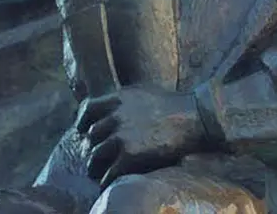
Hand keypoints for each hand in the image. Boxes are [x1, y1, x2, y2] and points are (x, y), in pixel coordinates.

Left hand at [76, 86, 205, 187]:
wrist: (194, 117)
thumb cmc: (174, 105)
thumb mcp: (144, 93)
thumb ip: (126, 101)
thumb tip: (115, 110)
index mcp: (119, 98)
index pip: (88, 108)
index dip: (82, 121)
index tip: (82, 130)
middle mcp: (116, 116)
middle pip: (91, 135)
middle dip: (92, 147)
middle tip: (94, 157)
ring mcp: (122, 136)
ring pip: (95, 155)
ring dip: (94, 166)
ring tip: (97, 173)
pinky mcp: (130, 156)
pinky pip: (108, 173)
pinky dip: (106, 180)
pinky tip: (109, 183)